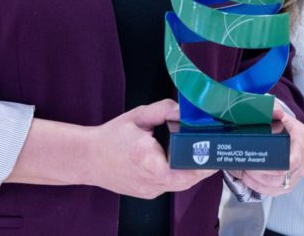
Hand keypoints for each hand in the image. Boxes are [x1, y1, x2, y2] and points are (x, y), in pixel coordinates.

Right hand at [88, 99, 215, 198]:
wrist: (88, 158)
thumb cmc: (111, 137)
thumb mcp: (138, 116)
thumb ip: (164, 110)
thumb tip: (186, 110)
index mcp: (146, 158)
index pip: (184, 166)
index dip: (202, 158)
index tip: (212, 146)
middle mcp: (149, 179)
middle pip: (188, 179)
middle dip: (204, 165)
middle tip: (215, 149)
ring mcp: (149, 190)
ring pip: (182, 184)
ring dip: (194, 171)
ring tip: (202, 153)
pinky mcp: (148, 194)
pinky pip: (171, 186)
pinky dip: (180, 175)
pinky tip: (182, 161)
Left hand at [228, 104, 303, 195]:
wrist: (282, 127)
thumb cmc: (277, 120)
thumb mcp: (274, 110)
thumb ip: (273, 108)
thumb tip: (277, 112)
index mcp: (301, 136)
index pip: (296, 157)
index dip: (281, 165)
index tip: (264, 166)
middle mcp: (303, 155)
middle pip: (284, 174)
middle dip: (262, 173)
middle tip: (246, 168)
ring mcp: (298, 170)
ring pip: (280, 185)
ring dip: (259, 181)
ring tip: (245, 173)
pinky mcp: (291, 180)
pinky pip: (278, 191)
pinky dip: (261, 188)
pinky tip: (250, 181)